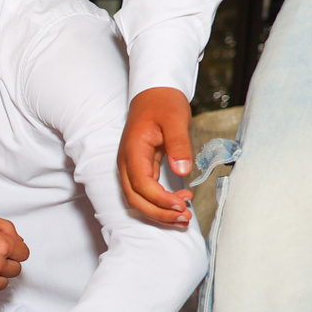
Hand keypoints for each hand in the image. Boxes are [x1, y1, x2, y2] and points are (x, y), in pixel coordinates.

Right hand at [119, 86, 195, 226]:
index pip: (141, 184)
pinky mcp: (140, 170)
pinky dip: (160, 204)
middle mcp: (127, 163)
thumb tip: (182, 171)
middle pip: (135, 199)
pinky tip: (178, 204)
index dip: (160, 199)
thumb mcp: (175, 119)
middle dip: (159, 213)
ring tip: (183, 216)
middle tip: (184, 217)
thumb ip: (178, 145)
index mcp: (133, 151)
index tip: (181, 204)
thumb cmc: (163, 104)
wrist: (154, 94)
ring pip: (139, 200)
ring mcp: (131, 168)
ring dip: (159, 212)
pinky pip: (145, 194)